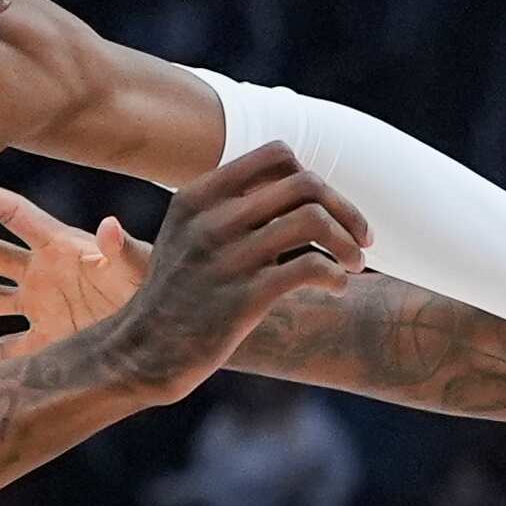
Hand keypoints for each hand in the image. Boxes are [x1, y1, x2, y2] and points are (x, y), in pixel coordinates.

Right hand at [0, 143, 361, 404]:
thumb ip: (227, 203)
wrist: (143, 352)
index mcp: (197, 196)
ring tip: (355, 263)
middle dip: (346, 209)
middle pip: (305, 183)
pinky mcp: (243, 299)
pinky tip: (336, 287)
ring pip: (313, 220)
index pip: (278, 154)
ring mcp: (227, 258)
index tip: (327, 208)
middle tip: (361, 238)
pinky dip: (336, 275)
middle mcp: (211, 220)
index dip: (314, 177)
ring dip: (348, 241)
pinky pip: (311, 267)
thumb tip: (291, 180)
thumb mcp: (185, 233)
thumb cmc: (177, 294)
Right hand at [0, 179, 147, 367]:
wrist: (164, 331)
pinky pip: (1, 352)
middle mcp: (42, 274)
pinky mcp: (44, 342)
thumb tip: (110, 227)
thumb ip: (121, 250)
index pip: (18, 217)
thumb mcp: (139, 267)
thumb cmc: (154, 286)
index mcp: (61, 246)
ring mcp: (40, 308)